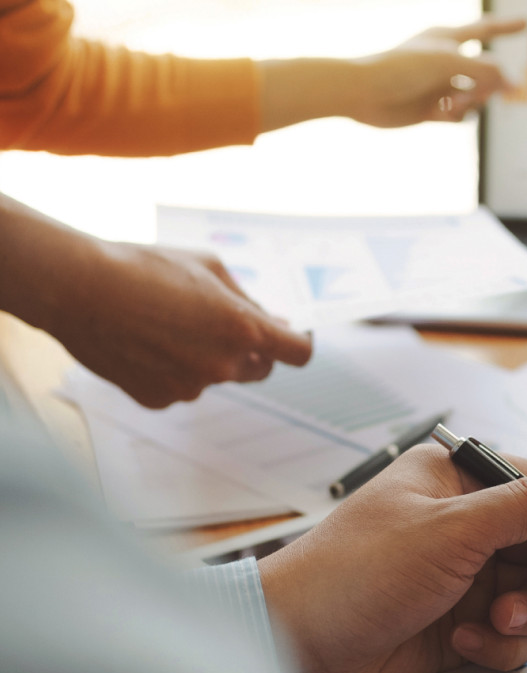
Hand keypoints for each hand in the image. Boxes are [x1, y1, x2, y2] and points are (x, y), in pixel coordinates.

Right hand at [54, 241, 312, 407]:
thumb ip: (246, 299)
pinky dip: (172, 370)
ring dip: (206, 357)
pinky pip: (180, 387)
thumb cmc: (143, 266)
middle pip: (260, 369)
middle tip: (224, 325)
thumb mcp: (208, 267)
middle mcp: (223, 365)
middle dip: (253, 350)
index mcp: (243, 329)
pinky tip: (145, 343)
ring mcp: (191, 388)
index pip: (298, 354)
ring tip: (167, 324)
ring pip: (216, 376)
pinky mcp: (160, 399)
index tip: (290, 336)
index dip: (298, 344)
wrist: (76, 288)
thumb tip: (271, 319)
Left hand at [260, 444, 526, 672]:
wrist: (295, 643)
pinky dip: (499, 640)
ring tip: (495, 623)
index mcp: (457, 480)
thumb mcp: (448, 531)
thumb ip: (524, 513)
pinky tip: (468, 642)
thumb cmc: (357, 571)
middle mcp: (464, 522)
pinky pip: (508, 629)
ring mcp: (461, 573)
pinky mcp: (456, 620)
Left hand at [350, 16, 526, 125]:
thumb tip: (518, 84)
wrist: (365, 93)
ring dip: (470, 101)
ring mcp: (438, 86)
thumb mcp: (450, 63)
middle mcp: (445, 61)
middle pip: (485, 72)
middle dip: (486, 83)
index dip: (507, 28)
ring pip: (474, 97)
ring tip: (450, 102)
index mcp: (447, 38)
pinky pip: (459, 115)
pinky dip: (456, 116)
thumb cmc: (402, 68)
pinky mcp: (431, 109)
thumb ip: (487, 72)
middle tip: (475, 89)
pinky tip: (440, 113)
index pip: (486, 30)